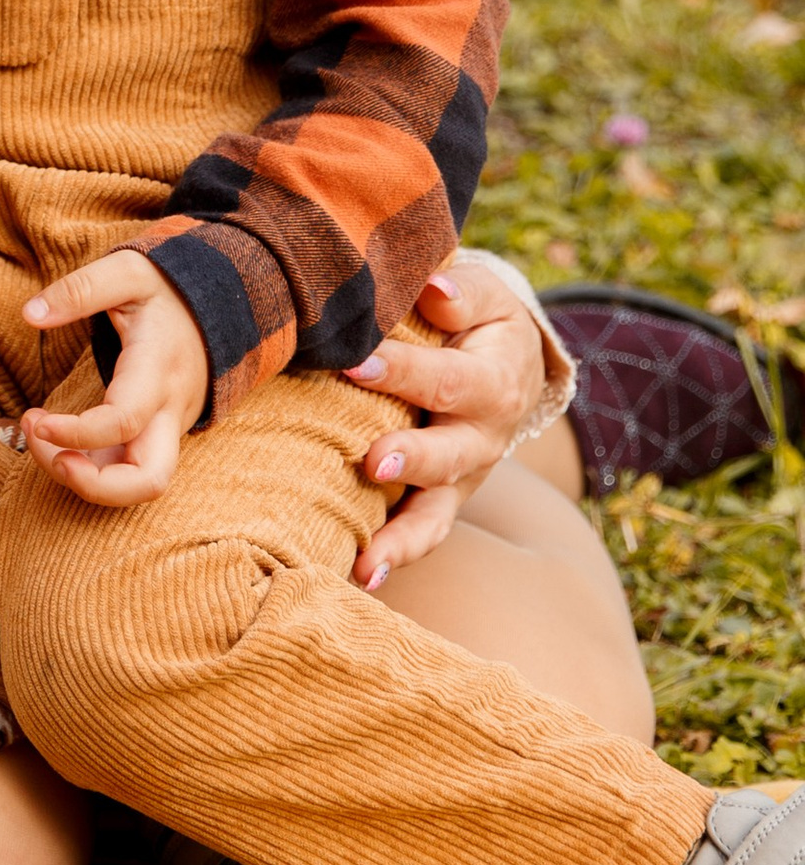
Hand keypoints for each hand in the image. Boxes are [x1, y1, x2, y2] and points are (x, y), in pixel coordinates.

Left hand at [11, 251, 210, 504]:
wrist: (220, 306)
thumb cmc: (167, 291)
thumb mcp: (128, 272)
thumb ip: (79, 290)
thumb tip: (29, 314)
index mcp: (158, 370)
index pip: (124, 421)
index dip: (76, 433)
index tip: (35, 421)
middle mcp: (169, 411)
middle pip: (148, 481)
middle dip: (90, 483)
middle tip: (43, 448)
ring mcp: (167, 430)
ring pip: (137, 486)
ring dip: (83, 479)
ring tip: (38, 438)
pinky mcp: (157, 436)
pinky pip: (127, 472)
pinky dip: (90, 470)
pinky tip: (56, 442)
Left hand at [345, 260, 549, 587]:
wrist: (509, 363)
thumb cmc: (479, 320)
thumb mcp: (482, 295)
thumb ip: (459, 293)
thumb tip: (434, 288)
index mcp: (493, 382)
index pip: (446, 379)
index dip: (403, 371)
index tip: (355, 361)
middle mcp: (483, 438)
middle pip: (449, 454)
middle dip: (412, 459)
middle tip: (371, 460)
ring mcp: (463, 477)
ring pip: (437, 512)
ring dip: (401, 537)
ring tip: (367, 559)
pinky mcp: (442, 499)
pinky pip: (422, 533)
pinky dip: (396, 557)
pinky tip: (360, 575)